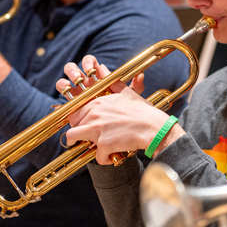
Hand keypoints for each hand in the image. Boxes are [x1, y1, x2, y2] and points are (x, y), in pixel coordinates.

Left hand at [55, 55, 182, 164]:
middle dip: (77, 131)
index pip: (75, 110)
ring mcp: (97, 129)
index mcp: (98, 101)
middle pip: (73, 123)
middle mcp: (94, 114)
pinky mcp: (103, 144)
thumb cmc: (143, 111)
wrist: (154, 128)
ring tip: (87, 147)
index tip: (80, 124)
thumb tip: (102, 67)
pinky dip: (103, 159)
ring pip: (73, 138)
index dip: (77, 118)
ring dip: (78, 144)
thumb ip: (111, 82)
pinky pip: (96, 156)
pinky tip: (111, 156)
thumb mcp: (126, 92)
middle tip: (85, 137)